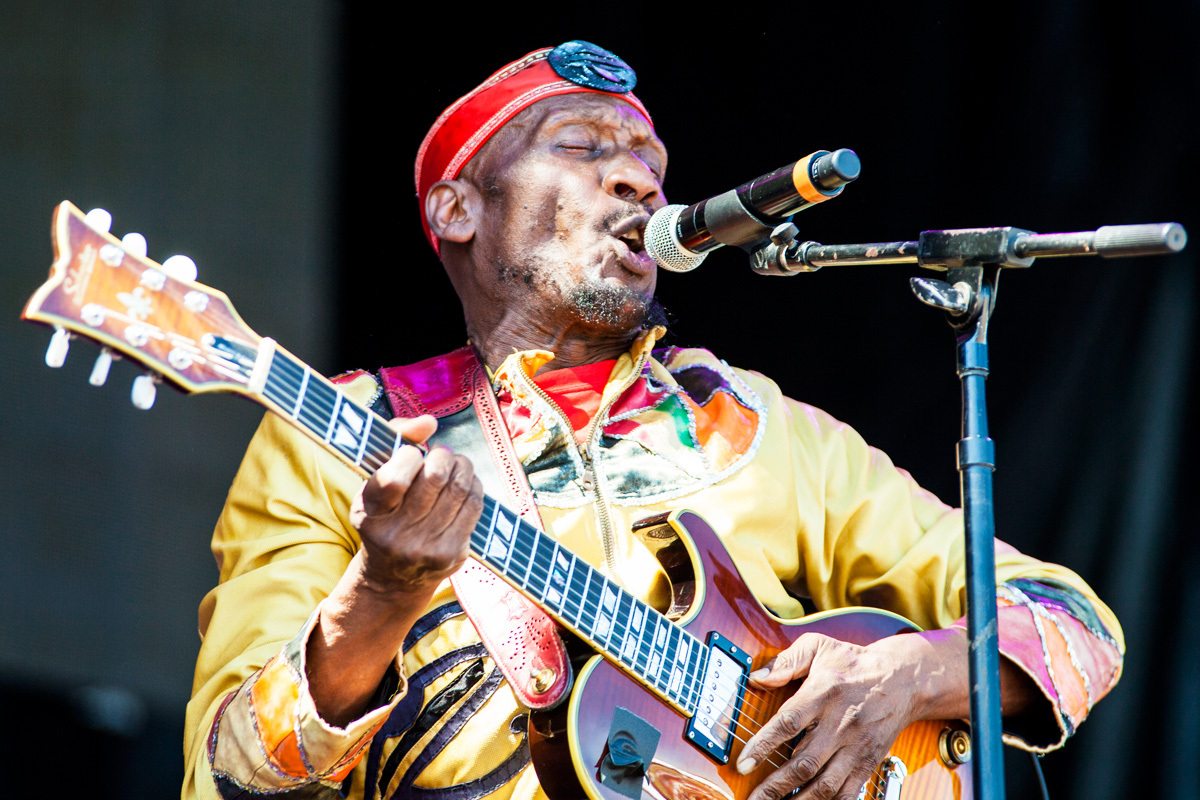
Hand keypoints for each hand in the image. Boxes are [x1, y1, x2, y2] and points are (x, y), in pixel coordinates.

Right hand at [350, 415, 483, 594]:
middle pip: (435, 478)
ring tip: (455, 464)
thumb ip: (395, 442)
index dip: (408, 457)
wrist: (393, 577)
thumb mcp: (374, 483)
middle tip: (440, 455)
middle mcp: (396, 535)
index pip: (394, 480)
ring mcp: (426, 548)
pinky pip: (474, 506)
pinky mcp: (452, 554)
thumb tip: (429, 422)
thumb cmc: (384, 516)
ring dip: (462, 466)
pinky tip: (465, 482)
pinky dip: (474, 485)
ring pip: (459, 488)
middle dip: (442, 456)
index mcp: (370, 515)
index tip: (411, 455)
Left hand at [737, 633, 928, 799]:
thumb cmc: (854, 662)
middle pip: (805, 762)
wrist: (903, 678)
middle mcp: (840, 723)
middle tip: (754, 798)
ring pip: (825, 784)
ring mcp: (856, 746)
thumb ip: (786, 661)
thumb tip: (757, 678)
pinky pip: (848, 792)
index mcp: (824, 692)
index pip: (789, 723)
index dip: (763, 745)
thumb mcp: (819, 646)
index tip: (743, 762)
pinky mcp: (868, 761)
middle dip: (775, 785)